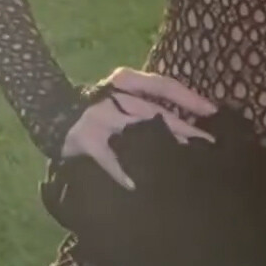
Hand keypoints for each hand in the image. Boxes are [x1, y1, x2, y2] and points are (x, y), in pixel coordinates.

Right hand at [59, 67, 216, 189]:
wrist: (53, 110)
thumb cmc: (96, 100)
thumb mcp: (121, 89)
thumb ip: (147, 96)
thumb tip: (189, 113)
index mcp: (124, 80)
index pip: (163, 85)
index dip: (189, 98)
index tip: (212, 112)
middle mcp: (113, 96)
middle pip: (156, 112)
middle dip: (185, 128)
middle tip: (209, 144)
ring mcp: (99, 119)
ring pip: (136, 133)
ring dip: (162, 146)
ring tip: (184, 161)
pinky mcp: (86, 141)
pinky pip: (107, 160)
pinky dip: (121, 172)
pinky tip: (135, 185)